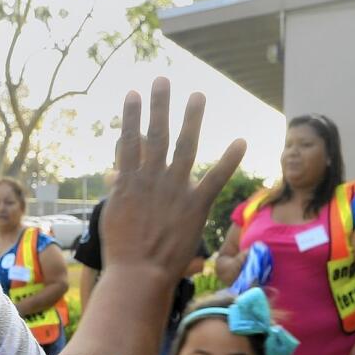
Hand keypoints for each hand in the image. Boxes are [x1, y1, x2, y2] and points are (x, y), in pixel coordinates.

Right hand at [101, 78, 245, 288]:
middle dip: (159, 106)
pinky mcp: (196, 206)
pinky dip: (229, 161)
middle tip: (162, 80)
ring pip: (185, 147)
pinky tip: (240, 141)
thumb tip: (115, 173)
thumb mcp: (113, 215)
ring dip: (192, 119)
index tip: (133, 93)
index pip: (130, 140)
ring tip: (197, 95)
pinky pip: (216, 179)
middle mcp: (153, 178)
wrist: (139, 273)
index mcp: (130, 181)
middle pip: (157, 134)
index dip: (131, 116)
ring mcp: (175, 190)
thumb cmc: (122, 251)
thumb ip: (118, 189)